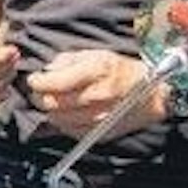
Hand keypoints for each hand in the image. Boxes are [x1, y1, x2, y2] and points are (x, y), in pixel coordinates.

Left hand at [26, 49, 156, 139]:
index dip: (37, 82)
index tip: (34, 79)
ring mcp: (98, 117)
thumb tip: (46, 70)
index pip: (53, 83)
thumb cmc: (122, 71)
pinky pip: (69, 131)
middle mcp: (96, 96)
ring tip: (54, 100)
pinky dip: (62, 122)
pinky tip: (68, 112)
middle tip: (40, 90)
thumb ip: (67, 60)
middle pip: (51, 103)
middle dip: (39, 96)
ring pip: (57, 119)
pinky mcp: (99, 133)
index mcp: (95, 72)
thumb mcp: (96, 54)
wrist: (153, 95)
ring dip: (50, 110)